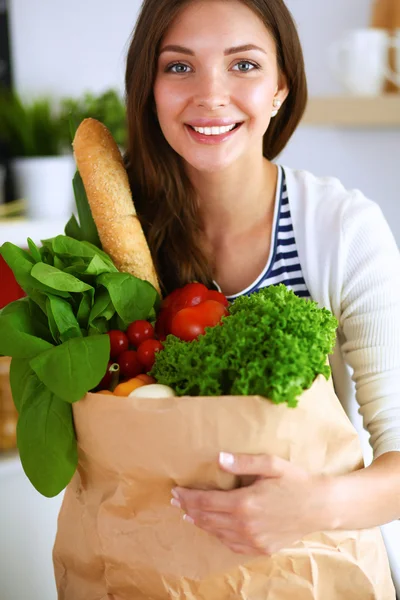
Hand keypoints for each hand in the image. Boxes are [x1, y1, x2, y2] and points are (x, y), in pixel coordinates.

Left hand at [171, 453, 331, 555]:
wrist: (321, 506)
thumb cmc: (296, 481)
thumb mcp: (270, 464)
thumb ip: (242, 462)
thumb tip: (218, 459)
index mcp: (244, 502)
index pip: (205, 502)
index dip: (187, 497)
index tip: (176, 491)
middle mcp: (245, 525)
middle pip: (207, 519)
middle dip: (188, 509)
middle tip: (176, 501)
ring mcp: (253, 540)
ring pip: (217, 533)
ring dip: (201, 523)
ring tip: (189, 514)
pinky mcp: (261, 548)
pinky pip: (232, 545)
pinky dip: (219, 536)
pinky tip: (214, 528)